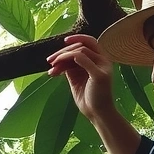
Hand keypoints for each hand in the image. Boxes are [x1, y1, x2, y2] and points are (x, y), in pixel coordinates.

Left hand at [48, 33, 141, 153]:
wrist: (97, 114)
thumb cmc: (88, 98)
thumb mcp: (76, 78)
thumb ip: (71, 67)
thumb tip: (60, 58)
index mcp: (100, 61)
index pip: (89, 42)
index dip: (76, 38)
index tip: (62, 42)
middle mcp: (104, 61)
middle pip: (82, 45)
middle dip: (63, 51)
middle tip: (50, 60)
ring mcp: (103, 67)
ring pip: (80, 50)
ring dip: (62, 56)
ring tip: (52, 68)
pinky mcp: (99, 74)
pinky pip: (80, 58)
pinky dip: (67, 59)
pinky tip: (58, 69)